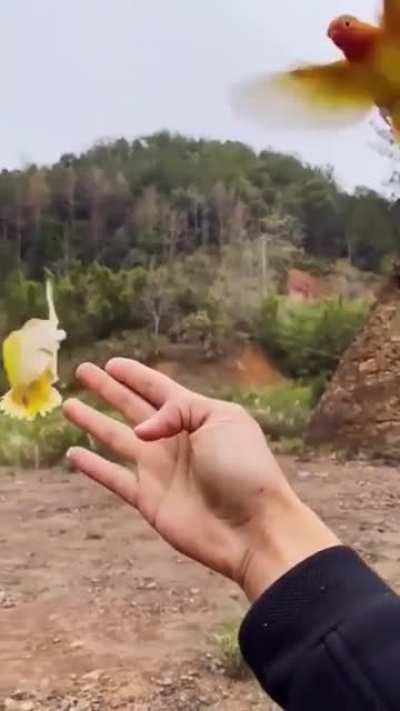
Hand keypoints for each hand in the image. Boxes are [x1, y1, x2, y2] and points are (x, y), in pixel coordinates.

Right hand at [64, 359, 338, 600]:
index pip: (158, 389)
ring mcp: (160, 470)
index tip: (110, 363)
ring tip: (69, 406)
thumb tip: (140, 429)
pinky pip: (113, 478)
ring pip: (116, 439)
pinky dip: (93, 466)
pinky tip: (73, 454)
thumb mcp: (219, 420)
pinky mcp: (149, 499)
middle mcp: (175, 440)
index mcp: (197, 416)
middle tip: (81, 372)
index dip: (134, 375)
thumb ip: (177, 412)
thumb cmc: (244, 469)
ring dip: (93, 422)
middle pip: (132, 408)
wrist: (253, 528)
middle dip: (107, 390)